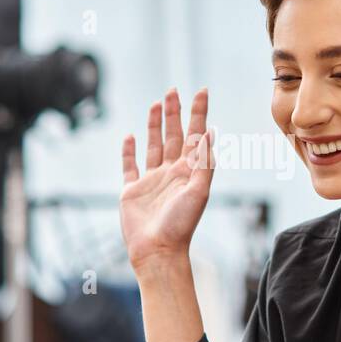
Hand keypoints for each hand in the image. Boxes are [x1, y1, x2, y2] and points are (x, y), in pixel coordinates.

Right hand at [120, 88, 215, 272]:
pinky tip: (130, 136)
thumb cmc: (182, 224)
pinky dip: (129, 151)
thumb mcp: (199, 191)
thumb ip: (204, 162)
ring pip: (154, 145)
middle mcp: (172, 172)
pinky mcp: (132, 190)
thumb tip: (211, 132)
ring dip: (154, 125)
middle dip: (174, 113)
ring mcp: (152, 180)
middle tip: (173, 90)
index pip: (196, 134)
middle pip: (174, 135)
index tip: (202, 91)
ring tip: (155, 105)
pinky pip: (130, 165)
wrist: (158, 251)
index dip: (199, 112)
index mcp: (190, 171)